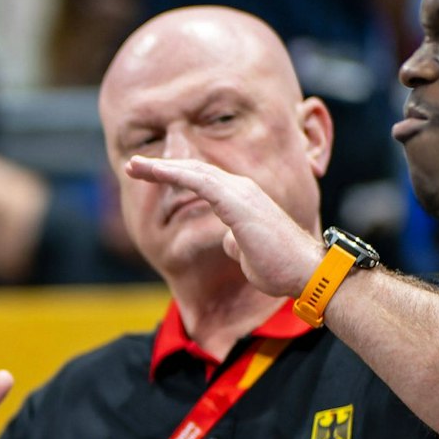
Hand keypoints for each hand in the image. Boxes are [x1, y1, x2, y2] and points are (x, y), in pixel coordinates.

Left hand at [125, 156, 323, 297]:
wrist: (306, 273)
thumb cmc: (281, 267)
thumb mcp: (249, 253)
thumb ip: (237, 241)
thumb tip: (228, 240)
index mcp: (243, 201)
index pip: (203, 182)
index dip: (176, 176)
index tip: (151, 175)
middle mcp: (242, 190)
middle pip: (195, 171)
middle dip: (161, 167)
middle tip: (132, 165)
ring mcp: (241, 194)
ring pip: (195, 172)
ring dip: (161, 168)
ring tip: (134, 166)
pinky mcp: (238, 203)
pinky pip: (201, 183)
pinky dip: (177, 174)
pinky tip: (157, 171)